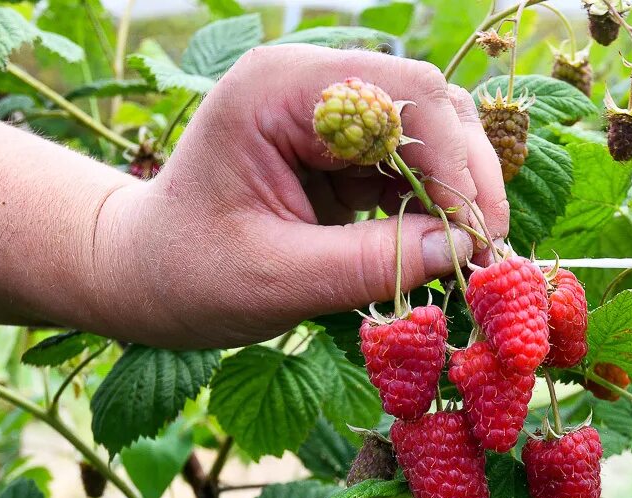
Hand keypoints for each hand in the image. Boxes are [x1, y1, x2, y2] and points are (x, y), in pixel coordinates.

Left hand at [92, 44, 509, 347]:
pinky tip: (443, 250)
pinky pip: (413, 163)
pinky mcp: (343, 147)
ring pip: (432, 130)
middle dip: (468, 175)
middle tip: (488, 251)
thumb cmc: (189, 274)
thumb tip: (459, 250)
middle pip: (427, 101)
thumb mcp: (275, 281)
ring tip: (471, 257)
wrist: (143, 274)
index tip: (474, 235)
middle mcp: (310, 82)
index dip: (452, 161)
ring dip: (460, 191)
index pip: (398, 94)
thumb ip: (366, 264)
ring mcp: (329, 111)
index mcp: (278, 91)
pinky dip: (437, 206)